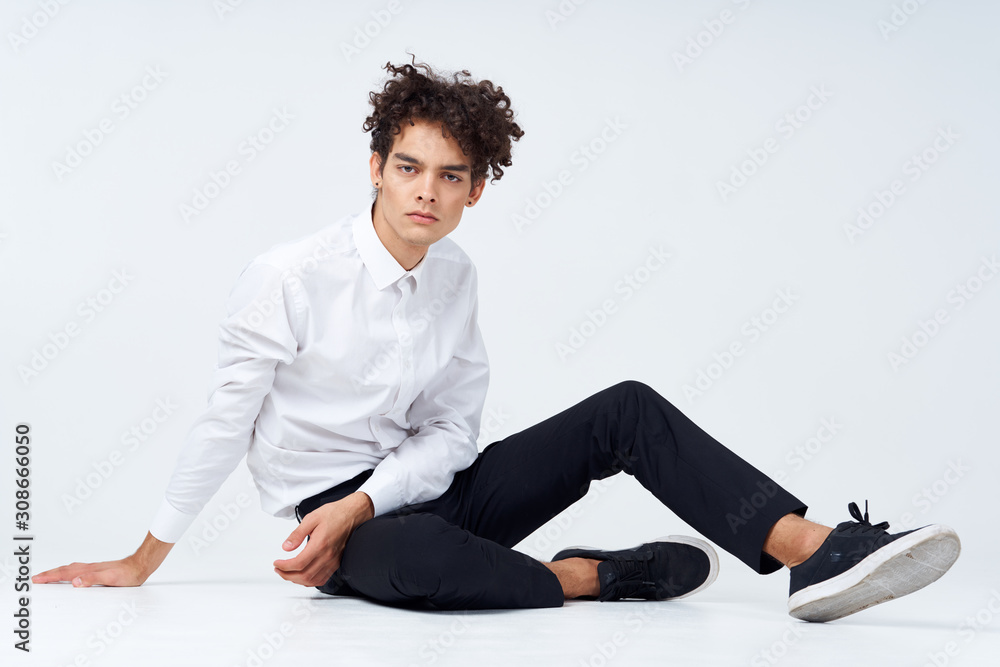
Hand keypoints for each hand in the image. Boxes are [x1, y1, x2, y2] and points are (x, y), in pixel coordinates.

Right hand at [32, 532, 172, 587]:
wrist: (141, 566)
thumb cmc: (128, 574)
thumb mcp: (110, 579)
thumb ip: (92, 579)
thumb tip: (75, 582)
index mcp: (89, 570)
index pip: (65, 574)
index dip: (50, 577)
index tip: (37, 579)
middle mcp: (89, 568)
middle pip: (65, 570)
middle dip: (50, 574)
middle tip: (36, 578)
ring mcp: (94, 568)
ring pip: (71, 569)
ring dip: (58, 572)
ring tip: (48, 576)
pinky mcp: (99, 570)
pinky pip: (79, 571)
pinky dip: (69, 573)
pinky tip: (71, 575)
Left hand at [273, 492, 372, 586]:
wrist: (352, 514)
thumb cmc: (335, 514)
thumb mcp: (311, 518)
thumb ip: (297, 534)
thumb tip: (286, 547)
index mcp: (320, 544)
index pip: (298, 563)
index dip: (284, 566)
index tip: (277, 563)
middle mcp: (327, 556)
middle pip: (304, 576)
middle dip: (287, 575)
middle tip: (278, 569)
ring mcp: (333, 561)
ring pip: (313, 581)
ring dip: (297, 580)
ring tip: (287, 573)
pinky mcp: (336, 563)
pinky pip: (322, 579)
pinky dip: (310, 582)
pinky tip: (303, 576)